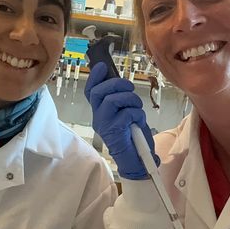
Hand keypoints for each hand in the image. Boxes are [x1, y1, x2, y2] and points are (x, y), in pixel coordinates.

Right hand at [85, 61, 157, 179]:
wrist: (137, 162)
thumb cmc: (133, 137)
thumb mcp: (127, 114)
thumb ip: (122, 100)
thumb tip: (122, 83)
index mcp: (100, 112)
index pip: (91, 91)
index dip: (95, 77)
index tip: (103, 66)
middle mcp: (98, 117)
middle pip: (99, 91)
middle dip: (117, 84)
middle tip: (129, 87)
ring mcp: (104, 124)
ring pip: (112, 99)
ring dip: (130, 100)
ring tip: (137, 109)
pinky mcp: (113, 131)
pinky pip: (125, 113)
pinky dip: (136, 114)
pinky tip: (138, 123)